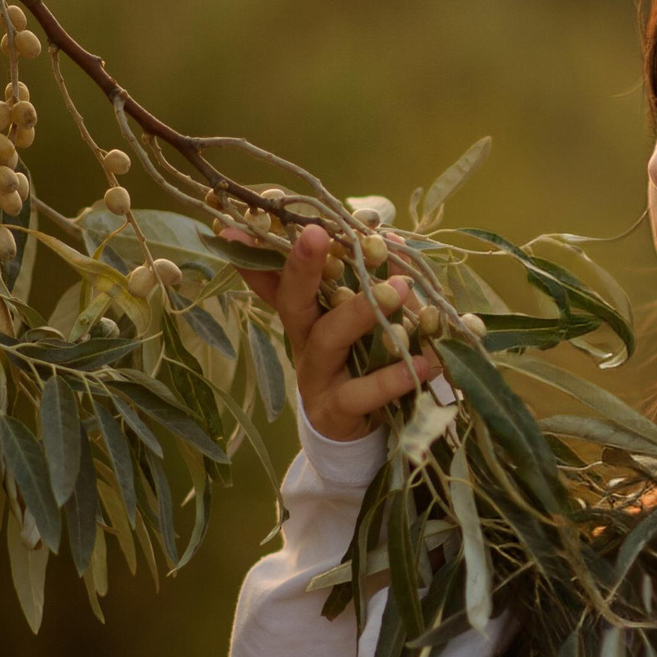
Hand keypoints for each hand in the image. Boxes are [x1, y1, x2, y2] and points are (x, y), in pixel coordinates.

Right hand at [227, 223, 440, 443]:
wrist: (354, 429)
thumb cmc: (359, 362)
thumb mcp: (361, 321)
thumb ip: (372, 283)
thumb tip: (391, 239)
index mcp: (307, 313)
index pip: (278, 277)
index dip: (256, 253)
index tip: (234, 227)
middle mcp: (303, 340)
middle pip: (293, 300)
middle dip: (301, 267)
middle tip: (315, 233)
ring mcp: (316, 376)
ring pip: (327, 340)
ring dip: (360, 313)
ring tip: (399, 289)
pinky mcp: (335, 410)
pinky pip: (361, 393)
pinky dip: (392, 378)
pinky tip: (422, 364)